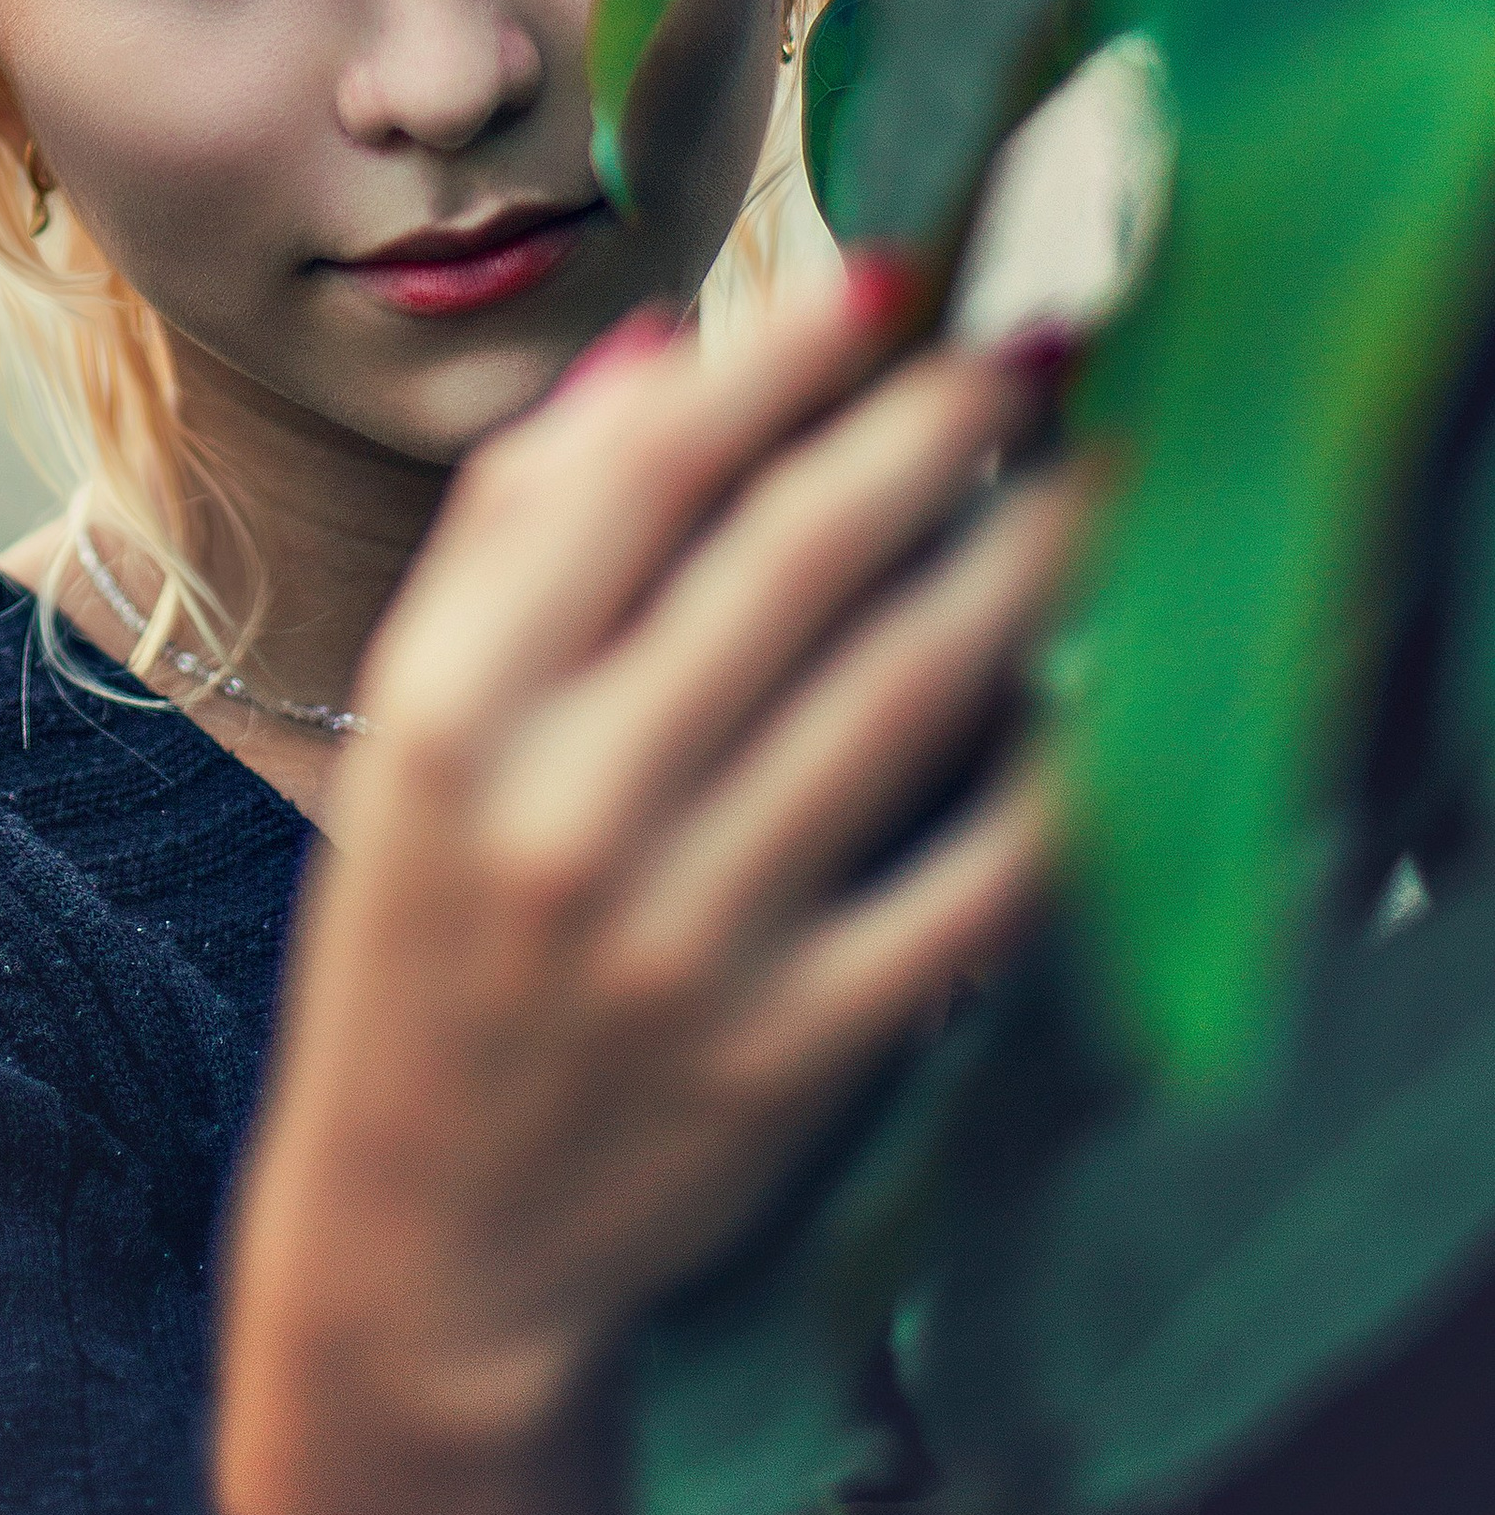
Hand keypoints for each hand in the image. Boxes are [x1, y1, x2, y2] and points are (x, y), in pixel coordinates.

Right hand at [210, 277, 1087, 1514]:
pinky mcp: (790, 1056)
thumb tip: (667, 348)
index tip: (891, 265)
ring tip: (1098, 475)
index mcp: (452, 705)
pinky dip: (1042, 780)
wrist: (426, 1250)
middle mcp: (562, 809)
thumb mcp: (416, 724)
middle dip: (936, 425)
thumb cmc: (422, 941)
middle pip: (794, 562)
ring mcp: (684, 940)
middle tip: (1037, 339)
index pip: (640, 474)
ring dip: (1024, 563)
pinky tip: (1095, 695)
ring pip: (902, 699)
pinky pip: (962, 886)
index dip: (782, 353)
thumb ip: (518, 528)